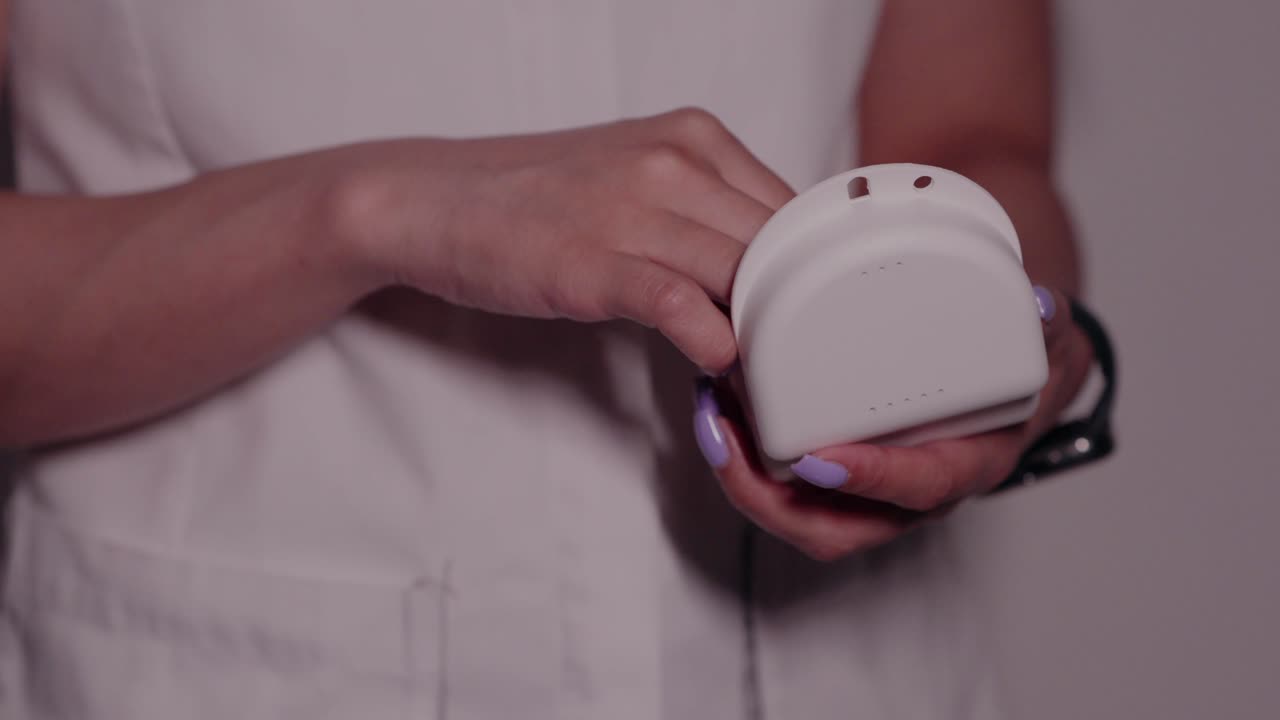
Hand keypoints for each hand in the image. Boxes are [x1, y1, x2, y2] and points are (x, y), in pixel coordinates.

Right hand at [345, 108, 794, 373]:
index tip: (820, 315)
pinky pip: (682, 305)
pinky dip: (713, 344)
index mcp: (695, 138)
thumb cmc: (537, 196)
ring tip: (774, 376)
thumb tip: (774, 270)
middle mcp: (674, 163)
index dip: (817, 272)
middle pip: (782, 247)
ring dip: (768, 336)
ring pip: (745, 276)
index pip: (796, 209)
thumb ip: (706, 210)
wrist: (433, 199)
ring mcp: (632, 210)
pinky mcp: (592, 262)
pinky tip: (717, 367)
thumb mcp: (637, 177)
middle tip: (808, 359)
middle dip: (802, 309)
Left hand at [693, 286, 1092, 560]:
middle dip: (768, 493)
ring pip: (798, 514)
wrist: (1008, 375)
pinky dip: (744, 456)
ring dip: (743, 475)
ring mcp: (870, 490)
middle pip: (835, 526)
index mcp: (969, 463)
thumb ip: (1044, 325)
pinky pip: (783, 487)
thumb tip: (1040, 308)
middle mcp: (913, 493)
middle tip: (725, 433)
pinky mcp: (835, 472)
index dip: (870, 478)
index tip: (821, 458)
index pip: (920, 487)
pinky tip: (720, 408)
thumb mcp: (1046, 340)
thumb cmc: (1019, 363)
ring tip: (711, 415)